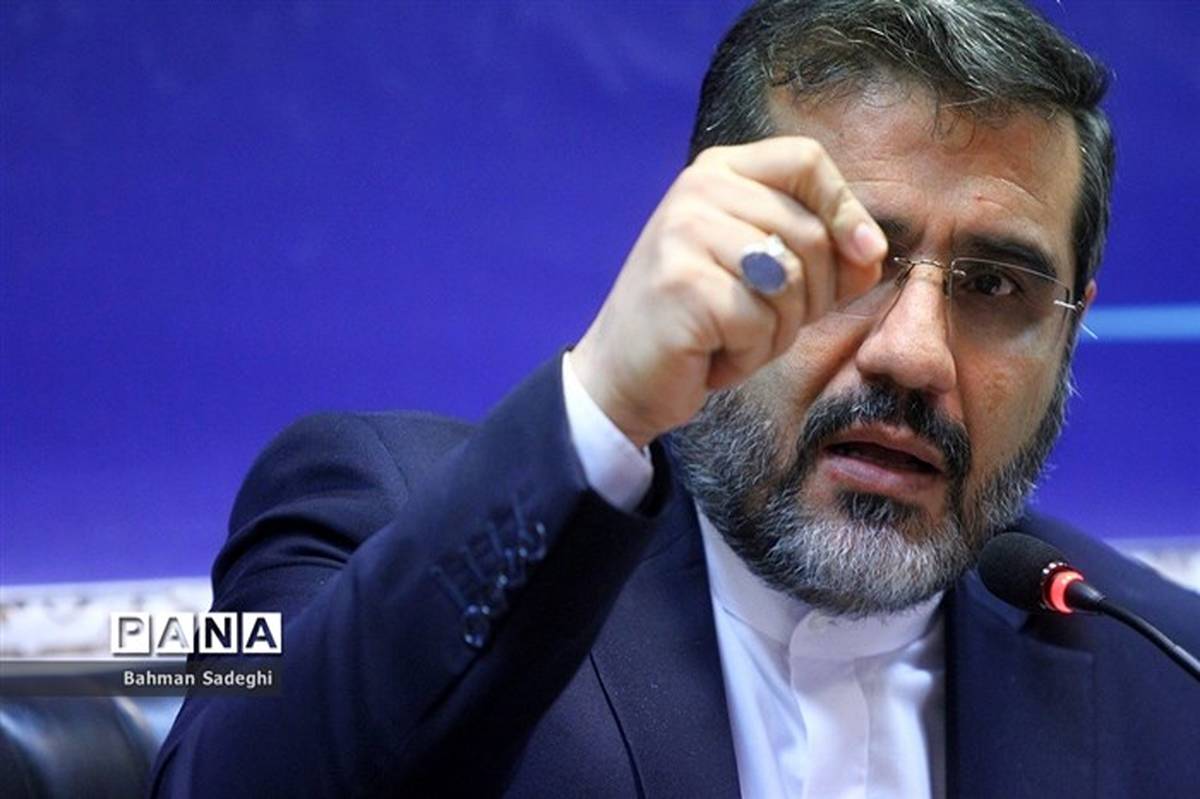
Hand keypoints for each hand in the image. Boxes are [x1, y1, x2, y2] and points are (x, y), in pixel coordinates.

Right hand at [571, 136, 887, 447]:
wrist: (620, 375)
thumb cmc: (700, 323)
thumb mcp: (763, 273)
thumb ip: (819, 250)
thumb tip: (871, 251)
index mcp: (717, 172)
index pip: (805, 159)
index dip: (846, 208)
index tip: (866, 254)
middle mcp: (697, 190)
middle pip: (810, 233)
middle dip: (812, 298)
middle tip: (764, 325)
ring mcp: (684, 234)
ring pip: (791, 283)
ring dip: (777, 332)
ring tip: (733, 339)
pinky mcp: (682, 284)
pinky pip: (759, 323)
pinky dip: (749, 356)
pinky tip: (712, 355)